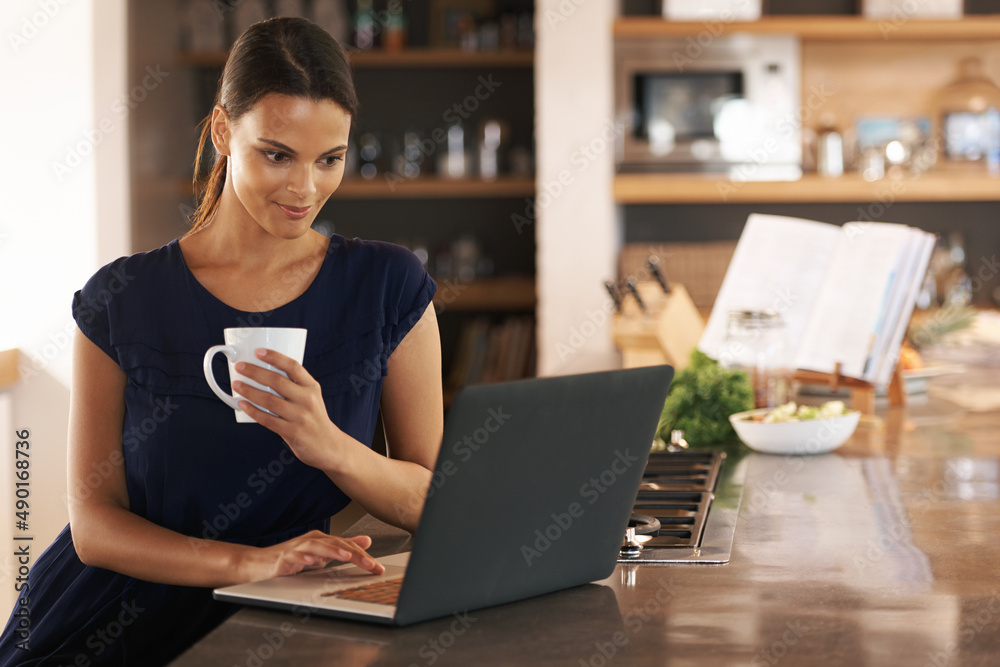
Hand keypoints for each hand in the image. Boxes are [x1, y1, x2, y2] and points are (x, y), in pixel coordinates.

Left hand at [232, 349, 341, 469]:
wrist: (328, 445)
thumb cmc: (314, 418)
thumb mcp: (311, 397)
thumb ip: (294, 386)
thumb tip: (262, 374)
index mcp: (312, 387)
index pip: (293, 366)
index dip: (275, 357)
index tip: (258, 351)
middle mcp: (307, 399)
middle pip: (277, 381)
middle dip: (255, 372)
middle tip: (240, 367)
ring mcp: (300, 416)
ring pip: (269, 400)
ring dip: (249, 391)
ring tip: (237, 385)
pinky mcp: (292, 432)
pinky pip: (267, 419)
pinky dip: (252, 411)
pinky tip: (242, 404)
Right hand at [238, 530, 385, 581]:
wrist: (257, 564)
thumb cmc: (289, 559)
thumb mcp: (320, 554)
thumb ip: (342, 547)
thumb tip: (365, 541)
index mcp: (322, 541)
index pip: (347, 546)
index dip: (364, 556)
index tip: (378, 568)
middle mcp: (311, 541)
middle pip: (336, 544)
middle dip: (355, 554)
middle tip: (371, 564)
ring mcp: (297, 548)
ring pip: (317, 546)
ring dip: (332, 550)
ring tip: (346, 556)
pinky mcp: (283, 557)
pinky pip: (294, 556)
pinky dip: (303, 558)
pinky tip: (311, 562)